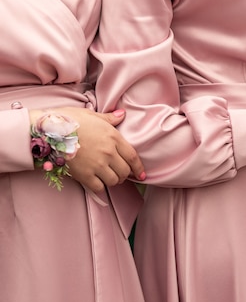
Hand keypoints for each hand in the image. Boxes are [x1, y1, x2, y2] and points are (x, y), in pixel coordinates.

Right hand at [29, 107, 144, 191]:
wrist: (48, 130)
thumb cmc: (69, 120)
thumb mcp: (91, 115)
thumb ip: (109, 119)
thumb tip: (122, 114)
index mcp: (113, 137)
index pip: (133, 157)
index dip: (138, 168)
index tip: (141, 175)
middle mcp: (108, 152)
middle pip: (125, 171)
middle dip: (123, 174)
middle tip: (117, 173)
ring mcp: (97, 165)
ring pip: (114, 181)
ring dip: (112, 180)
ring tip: (106, 176)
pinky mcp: (84, 175)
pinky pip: (99, 187)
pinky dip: (99, 186)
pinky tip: (95, 182)